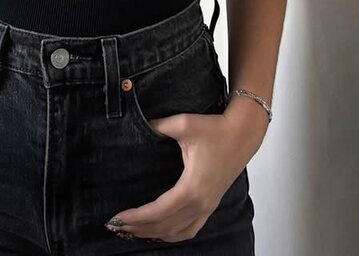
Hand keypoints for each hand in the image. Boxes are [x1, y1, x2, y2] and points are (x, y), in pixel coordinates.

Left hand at [104, 98, 266, 244]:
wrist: (243, 134)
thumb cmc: (215, 129)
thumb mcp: (184, 124)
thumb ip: (159, 126)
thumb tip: (141, 126)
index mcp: (192, 188)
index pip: (158, 211)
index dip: (136, 217)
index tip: (116, 217)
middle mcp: (200, 203)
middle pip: (164, 226)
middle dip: (138, 227)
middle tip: (115, 226)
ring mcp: (207, 207)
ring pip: (177, 232)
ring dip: (153, 233)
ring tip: (131, 230)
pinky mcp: (210, 205)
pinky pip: (189, 229)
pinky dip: (172, 234)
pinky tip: (159, 231)